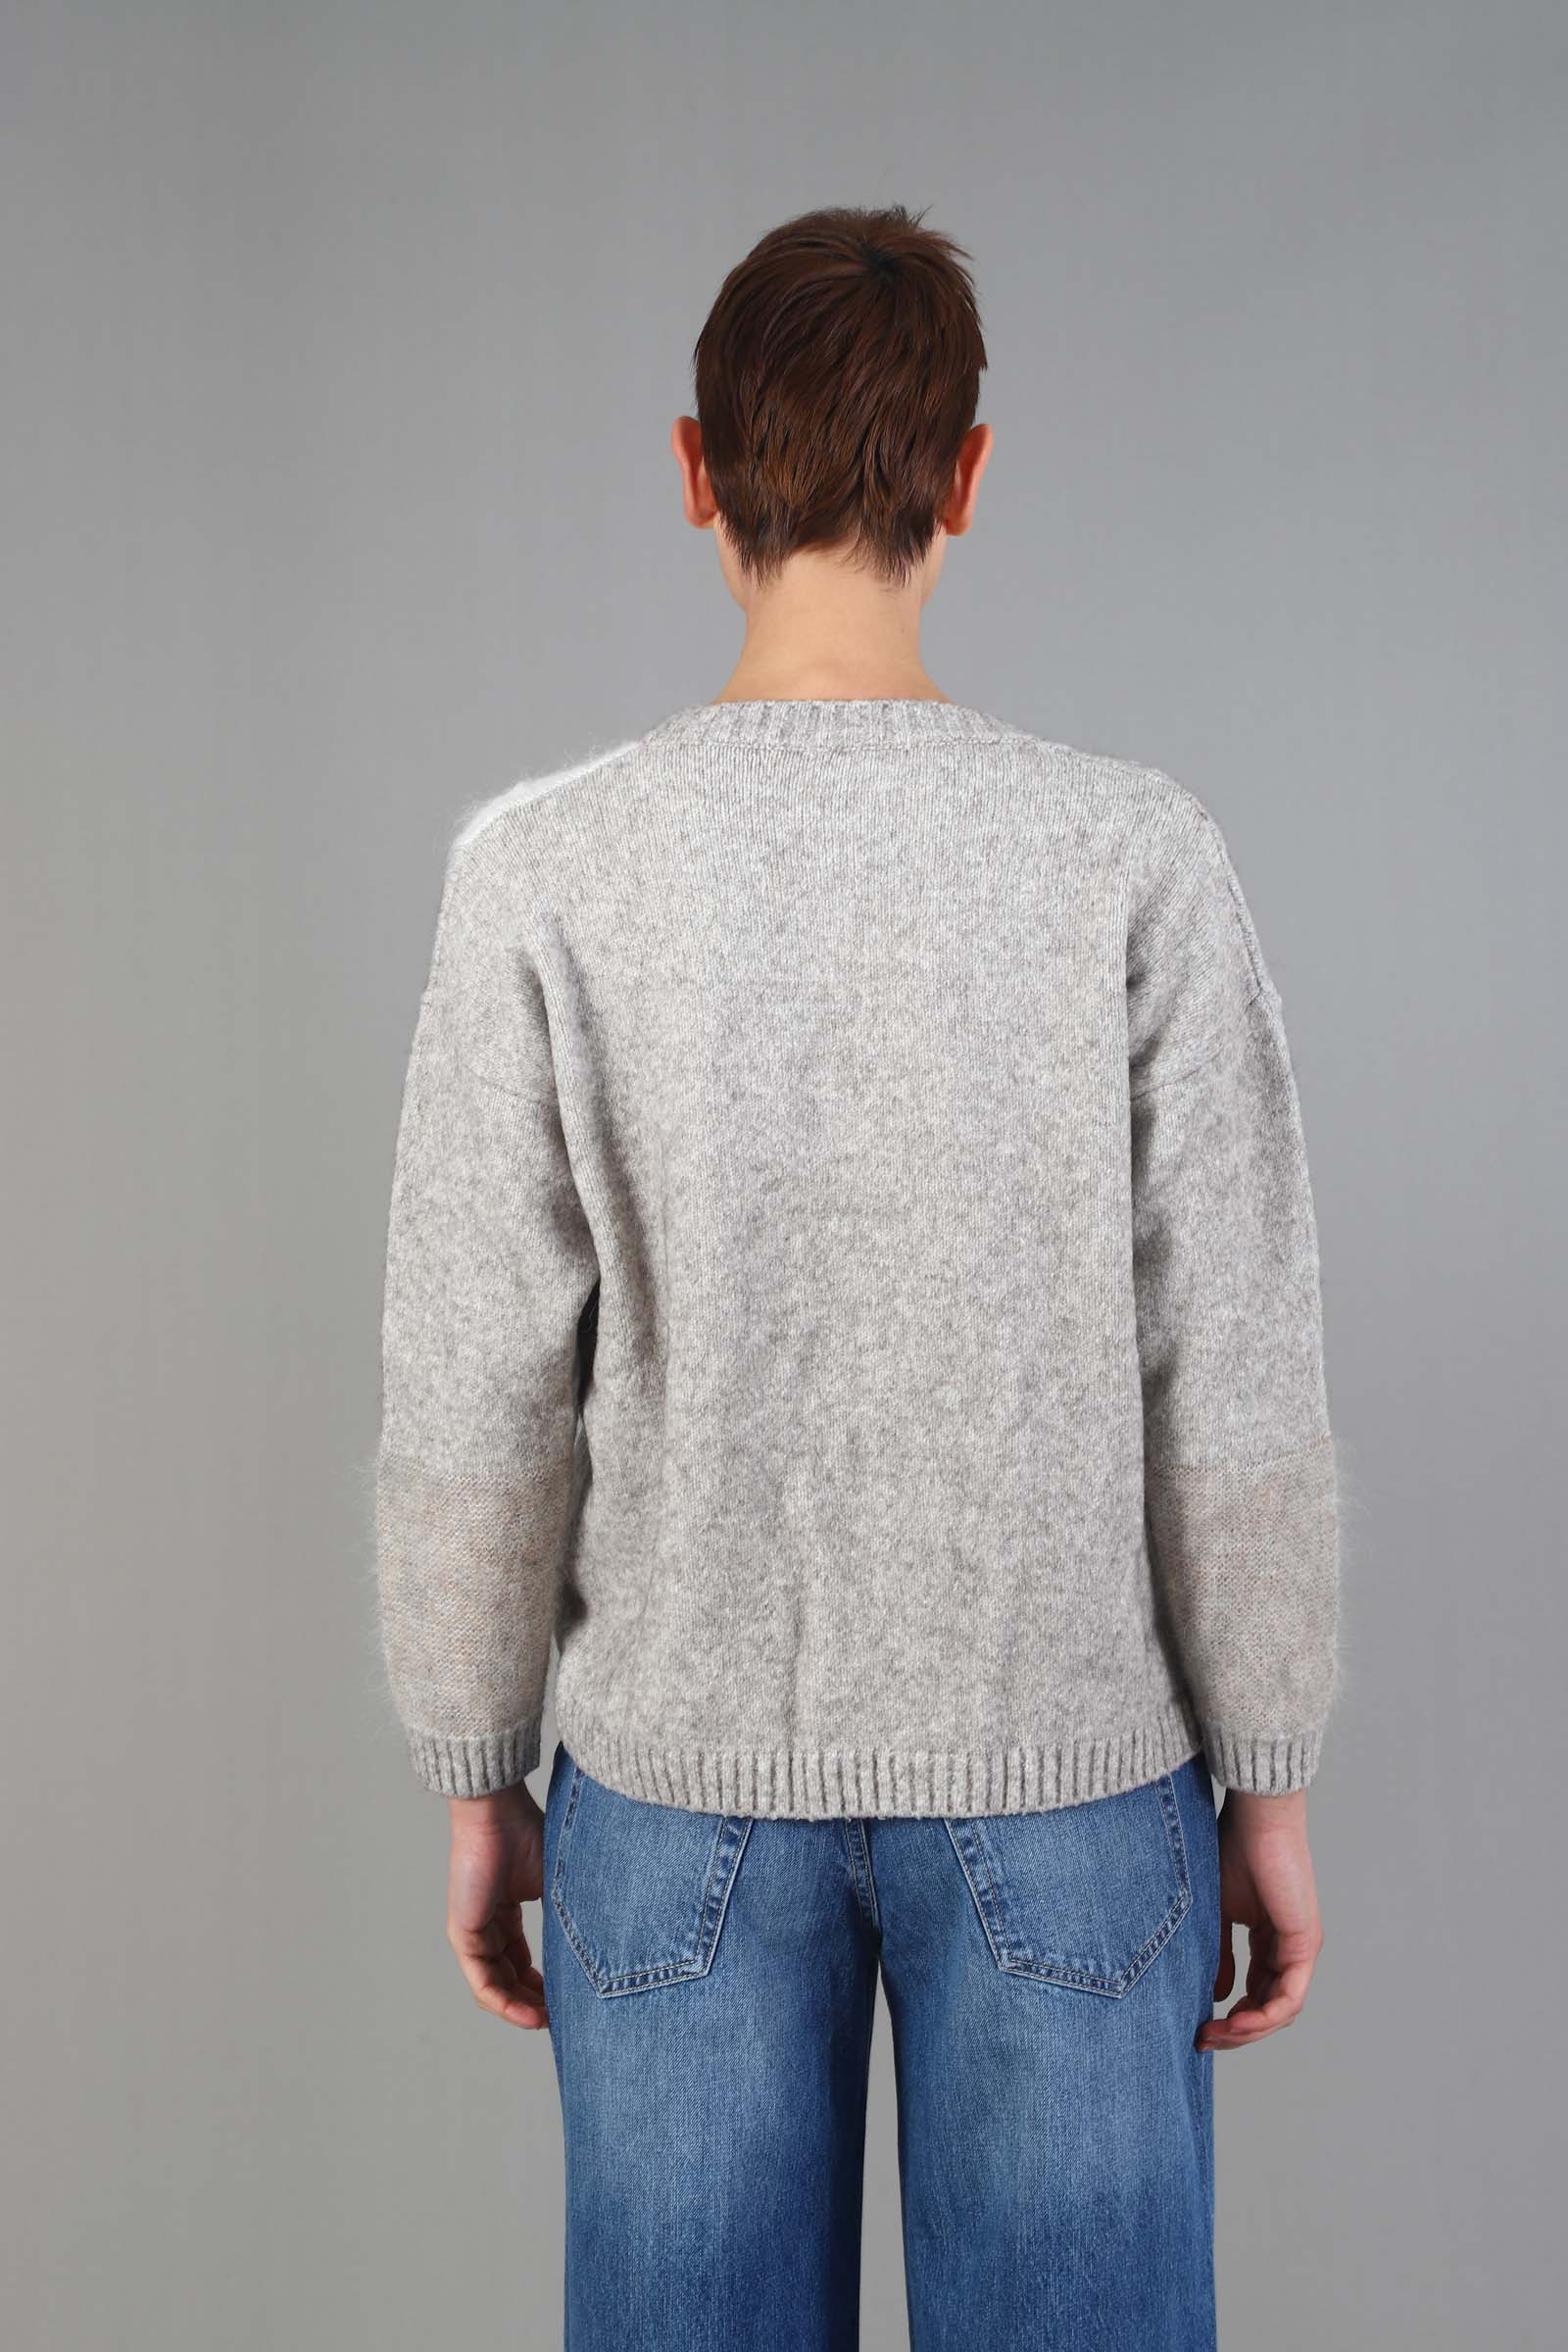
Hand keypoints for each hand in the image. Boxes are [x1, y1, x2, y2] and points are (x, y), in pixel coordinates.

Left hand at [445, 1782, 549, 2029]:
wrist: (498, 1813)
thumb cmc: (529, 1835)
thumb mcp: (556, 1887)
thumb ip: (566, 1919)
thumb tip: (596, 1954)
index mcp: (507, 1911)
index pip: (521, 1961)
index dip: (544, 1985)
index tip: (570, 2001)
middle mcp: (488, 1926)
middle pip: (509, 1979)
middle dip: (535, 2003)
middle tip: (563, 2019)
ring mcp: (473, 1933)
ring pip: (496, 1987)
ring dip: (521, 2009)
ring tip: (549, 2023)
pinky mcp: (464, 1936)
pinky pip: (482, 1982)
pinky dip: (505, 2003)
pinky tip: (530, 2015)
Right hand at [1197, 1788, 1321, 2052]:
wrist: (1255, 1818)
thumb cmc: (1233, 1850)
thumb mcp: (1216, 1913)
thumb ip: (1219, 1954)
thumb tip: (1217, 1994)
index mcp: (1269, 1941)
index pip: (1255, 1994)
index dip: (1229, 2018)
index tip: (1197, 2027)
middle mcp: (1289, 1949)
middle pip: (1268, 2010)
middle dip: (1235, 2032)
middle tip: (1202, 2040)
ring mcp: (1300, 1949)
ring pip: (1279, 2011)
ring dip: (1247, 2030)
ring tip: (1215, 2034)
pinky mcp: (1305, 1945)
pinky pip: (1289, 1998)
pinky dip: (1263, 2016)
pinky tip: (1235, 2020)